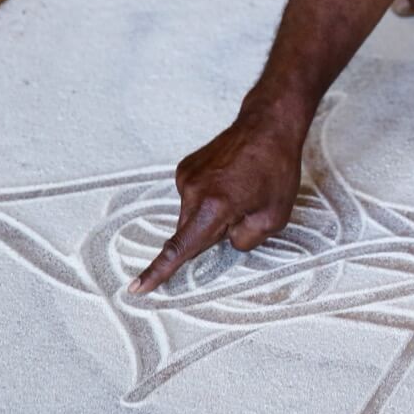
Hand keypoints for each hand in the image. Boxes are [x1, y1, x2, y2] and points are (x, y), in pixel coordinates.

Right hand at [127, 116, 303, 294]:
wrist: (268, 125)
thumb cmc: (277, 169)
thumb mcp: (274, 218)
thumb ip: (245, 240)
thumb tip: (225, 241)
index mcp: (214, 207)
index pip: (180, 248)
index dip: (158, 272)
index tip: (137, 288)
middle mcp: (194, 191)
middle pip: (191, 233)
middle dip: (213, 234)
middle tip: (244, 211)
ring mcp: (186, 176)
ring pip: (193, 215)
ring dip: (212, 213)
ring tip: (241, 190)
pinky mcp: (186, 168)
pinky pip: (194, 197)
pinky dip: (209, 198)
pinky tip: (231, 181)